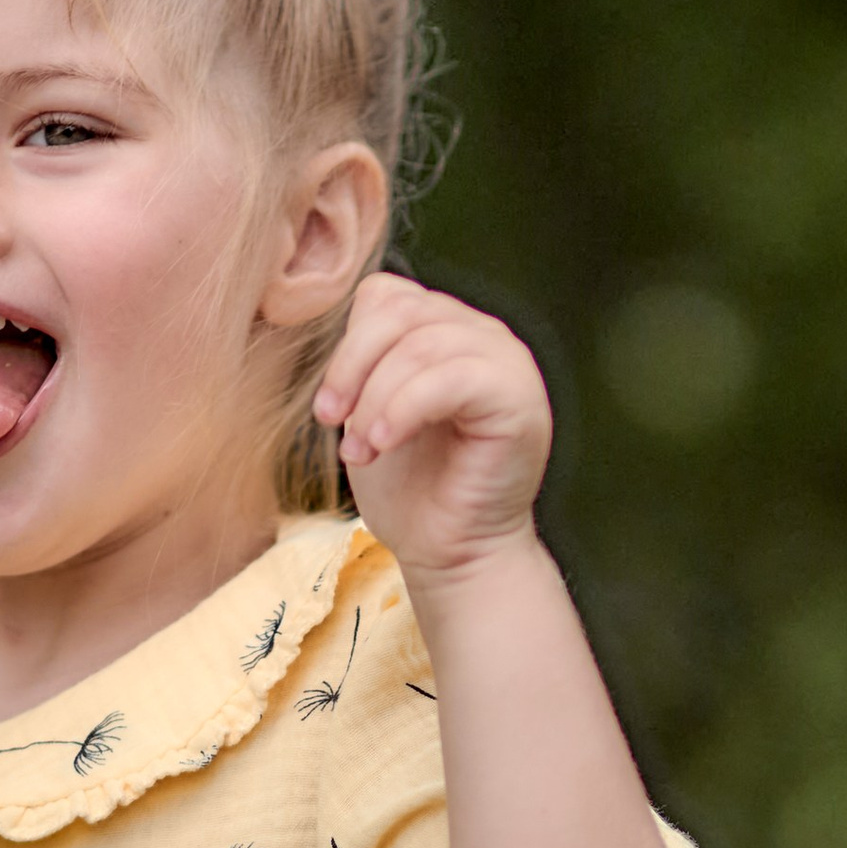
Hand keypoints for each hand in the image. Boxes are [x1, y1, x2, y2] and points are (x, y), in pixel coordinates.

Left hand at [312, 272, 551, 580]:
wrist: (451, 552)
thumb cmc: (412, 488)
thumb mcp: (371, 409)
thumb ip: (365, 360)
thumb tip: (330, 319)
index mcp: (448, 330)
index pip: (388, 295)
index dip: (347, 346)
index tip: (328, 410)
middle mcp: (483, 335)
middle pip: (401, 312)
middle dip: (352, 368)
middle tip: (332, 424)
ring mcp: (507, 361)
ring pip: (421, 344)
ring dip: (375, 401)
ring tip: (361, 451)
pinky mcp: (518, 396)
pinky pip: (451, 377)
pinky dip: (404, 409)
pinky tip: (385, 443)